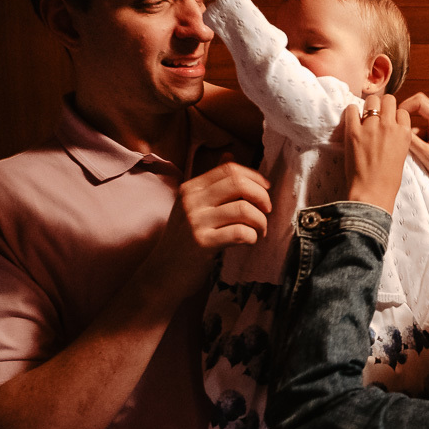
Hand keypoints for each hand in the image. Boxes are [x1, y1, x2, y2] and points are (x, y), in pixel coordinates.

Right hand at [142, 159, 270, 298]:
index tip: (265, 189)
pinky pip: (240, 232)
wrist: (162, 274)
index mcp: (190, 188)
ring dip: (260, 221)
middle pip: (239, 184)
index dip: (254, 177)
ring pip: (244, 209)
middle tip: (266, 211)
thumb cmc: (183, 241)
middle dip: (262, 197)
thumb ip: (212, 182)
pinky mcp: (202, 243)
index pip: (229, 169)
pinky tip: (250, 241)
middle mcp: (191, 201)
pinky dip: (252, 237)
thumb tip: (230, 154)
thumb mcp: (192, 206)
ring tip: (259, 231)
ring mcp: (195, 221)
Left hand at [344, 95, 409, 213]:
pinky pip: (351, 109)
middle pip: (388, 99)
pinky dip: (351, 113)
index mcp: (404, 133)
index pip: (402, 110)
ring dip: (368, 106)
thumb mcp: (402, 155)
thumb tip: (391, 129)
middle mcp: (389, 126)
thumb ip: (398, 138)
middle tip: (376, 115)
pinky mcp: (353, 131)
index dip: (394, 115)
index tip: (389, 121)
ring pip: (371, 101)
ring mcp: (371, 127)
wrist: (372, 193)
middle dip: (382, 105)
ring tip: (364, 117)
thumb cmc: (388, 180)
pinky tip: (352, 121)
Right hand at [402, 92, 428, 216]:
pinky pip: (417, 133)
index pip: (420, 101)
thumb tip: (395, 127)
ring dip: (408, 134)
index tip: (395, 117)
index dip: (405, 105)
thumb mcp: (426, 156)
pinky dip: (411, 141)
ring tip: (408, 150)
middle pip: (417, 107)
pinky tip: (412, 154)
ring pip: (415, 123)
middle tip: (395, 130)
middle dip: (404, 118)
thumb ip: (410, 140)